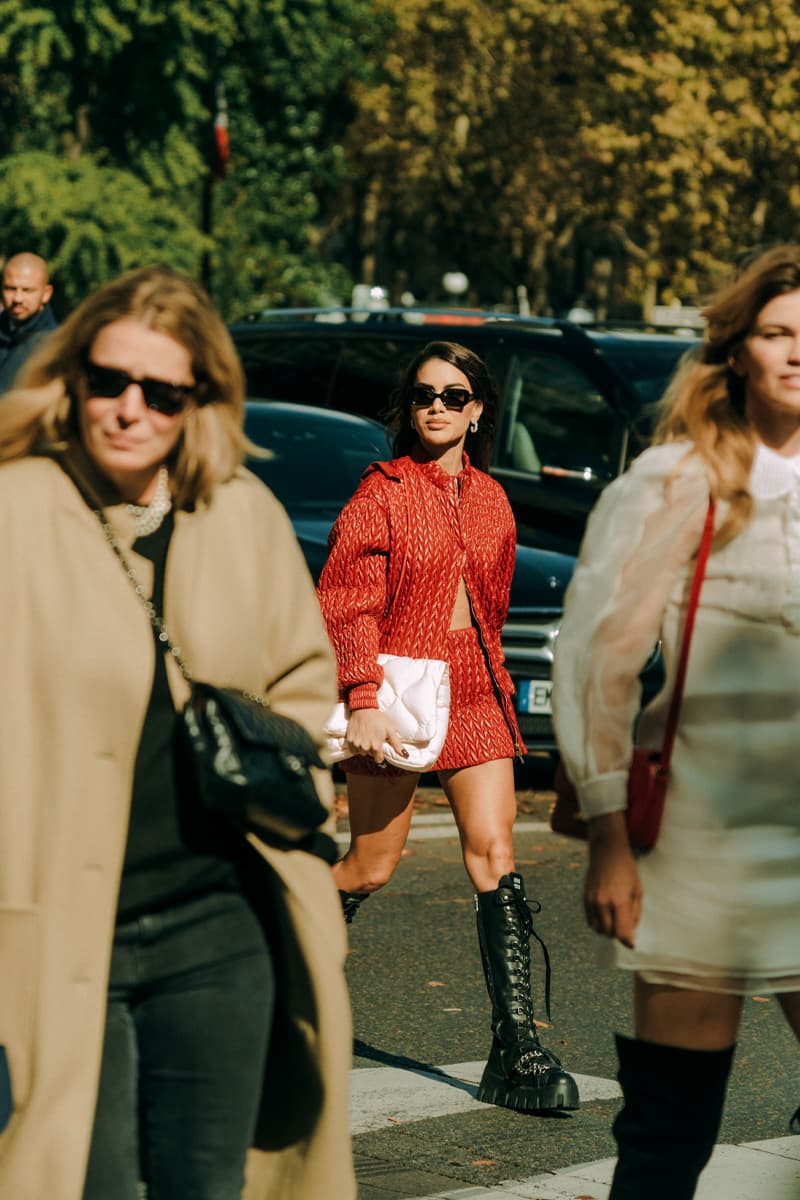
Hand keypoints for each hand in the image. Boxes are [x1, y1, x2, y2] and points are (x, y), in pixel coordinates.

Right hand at [345, 709, 408, 765]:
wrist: (364, 708)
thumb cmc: (378, 718)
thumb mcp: (390, 730)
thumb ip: (397, 744)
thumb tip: (405, 755)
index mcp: (376, 746)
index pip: (379, 760)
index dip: (380, 755)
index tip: (380, 749)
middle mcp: (365, 747)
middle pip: (369, 755)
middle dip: (372, 750)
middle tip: (373, 740)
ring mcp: (356, 744)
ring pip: (361, 753)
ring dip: (364, 748)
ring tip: (367, 738)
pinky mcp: (349, 740)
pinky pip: (353, 749)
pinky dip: (356, 746)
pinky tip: (360, 738)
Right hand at [583, 812, 641, 948]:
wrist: (607, 852)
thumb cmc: (627, 870)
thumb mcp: (637, 891)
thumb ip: (634, 914)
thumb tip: (631, 934)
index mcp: (619, 901)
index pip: (621, 932)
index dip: (628, 941)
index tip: (632, 944)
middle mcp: (603, 903)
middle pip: (609, 933)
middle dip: (618, 935)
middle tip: (625, 929)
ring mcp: (592, 901)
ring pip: (598, 929)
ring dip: (607, 930)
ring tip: (615, 921)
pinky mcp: (585, 898)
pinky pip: (590, 921)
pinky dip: (598, 924)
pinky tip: (606, 916)